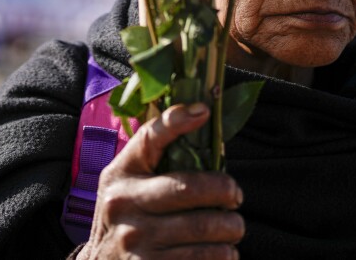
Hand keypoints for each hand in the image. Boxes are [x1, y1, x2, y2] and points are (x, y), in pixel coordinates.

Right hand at [80, 103, 244, 258]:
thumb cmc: (125, 214)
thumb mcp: (127, 179)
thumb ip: (155, 148)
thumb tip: (200, 111)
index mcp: (121, 176)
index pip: (149, 139)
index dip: (177, 122)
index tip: (203, 112)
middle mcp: (124, 206)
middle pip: (189, 189)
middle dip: (226, 192)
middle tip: (235, 197)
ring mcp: (136, 241)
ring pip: (203, 228)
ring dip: (231, 229)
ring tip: (232, 228)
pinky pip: (202, 259)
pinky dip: (223, 254)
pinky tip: (222, 250)